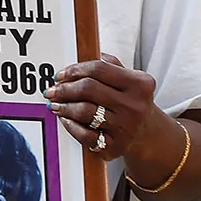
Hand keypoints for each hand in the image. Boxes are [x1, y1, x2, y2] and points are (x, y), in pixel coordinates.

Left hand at [45, 54, 165, 162]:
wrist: (147, 135)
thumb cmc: (132, 103)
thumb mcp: (131, 81)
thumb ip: (112, 66)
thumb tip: (84, 54)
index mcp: (140, 83)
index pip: (99, 69)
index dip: (75, 70)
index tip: (61, 75)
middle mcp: (134, 105)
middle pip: (89, 88)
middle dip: (65, 89)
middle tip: (52, 91)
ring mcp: (125, 127)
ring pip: (84, 111)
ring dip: (64, 107)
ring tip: (55, 105)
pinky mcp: (115, 146)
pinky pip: (85, 134)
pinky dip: (71, 126)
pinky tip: (66, 119)